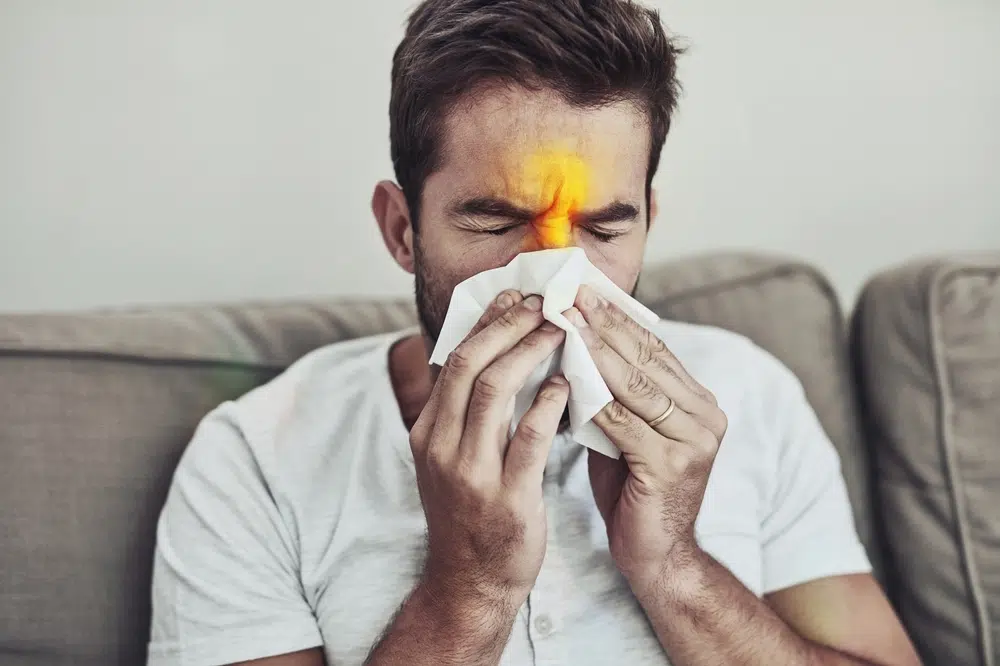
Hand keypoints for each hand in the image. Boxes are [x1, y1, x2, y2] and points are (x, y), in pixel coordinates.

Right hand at [410, 290, 568, 614]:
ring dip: (529, 351)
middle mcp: (441, 447)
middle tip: (541, 301)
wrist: (471, 584)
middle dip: (507, 325)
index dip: (485, 322)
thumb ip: (465, 412)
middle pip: (469, 364)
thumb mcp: (451, 459)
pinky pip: (529, 438)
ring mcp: (471, 473)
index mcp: (427, 432)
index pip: (452, 360)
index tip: (513, 295)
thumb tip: (492, 355)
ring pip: (494, 391)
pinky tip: (567, 384)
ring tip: (559, 329)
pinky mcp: (507, 498)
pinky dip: (549, 404)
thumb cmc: (471, 514)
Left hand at [566, 285, 728, 590]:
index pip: (654, 348)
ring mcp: (693, 441)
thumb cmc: (633, 490)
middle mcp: (705, 416)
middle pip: (647, 359)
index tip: (583, 292)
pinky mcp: (672, 466)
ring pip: (635, 385)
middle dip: (605, 325)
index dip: (618, 319)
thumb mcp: (627, 431)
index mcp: (699, 403)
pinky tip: (565, 378)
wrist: (656, 556)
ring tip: (564, 325)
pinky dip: (592, 398)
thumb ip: (614, 393)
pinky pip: (622, 421)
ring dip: (596, 352)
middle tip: (570, 297)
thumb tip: (574, 344)